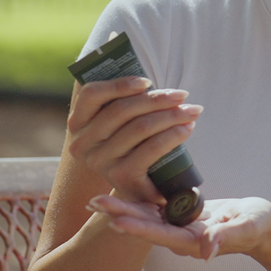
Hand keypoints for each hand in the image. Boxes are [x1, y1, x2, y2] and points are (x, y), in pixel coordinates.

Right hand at [67, 77, 203, 203]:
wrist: (136, 188)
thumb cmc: (131, 147)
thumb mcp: (120, 125)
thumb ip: (125, 103)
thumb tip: (150, 84)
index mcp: (78, 123)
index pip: (91, 94)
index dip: (120, 84)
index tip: (148, 82)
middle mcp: (83, 143)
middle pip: (122, 110)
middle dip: (158, 99)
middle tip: (183, 95)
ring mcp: (101, 162)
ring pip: (140, 127)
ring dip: (171, 116)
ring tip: (192, 111)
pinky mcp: (121, 177)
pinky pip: (151, 149)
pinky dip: (173, 136)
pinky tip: (187, 129)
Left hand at [86, 194, 270, 260]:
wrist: (260, 226)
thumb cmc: (258, 225)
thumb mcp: (247, 227)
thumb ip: (226, 237)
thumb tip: (206, 250)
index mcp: (193, 241)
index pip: (161, 234)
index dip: (139, 227)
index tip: (116, 220)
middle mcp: (180, 236)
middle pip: (146, 225)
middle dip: (120, 214)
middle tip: (93, 203)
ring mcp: (179, 226)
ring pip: (146, 216)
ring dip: (122, 208)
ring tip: (96, 199)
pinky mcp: (180, 215)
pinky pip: (155, 208)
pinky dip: (137, 200)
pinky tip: (120, 189)